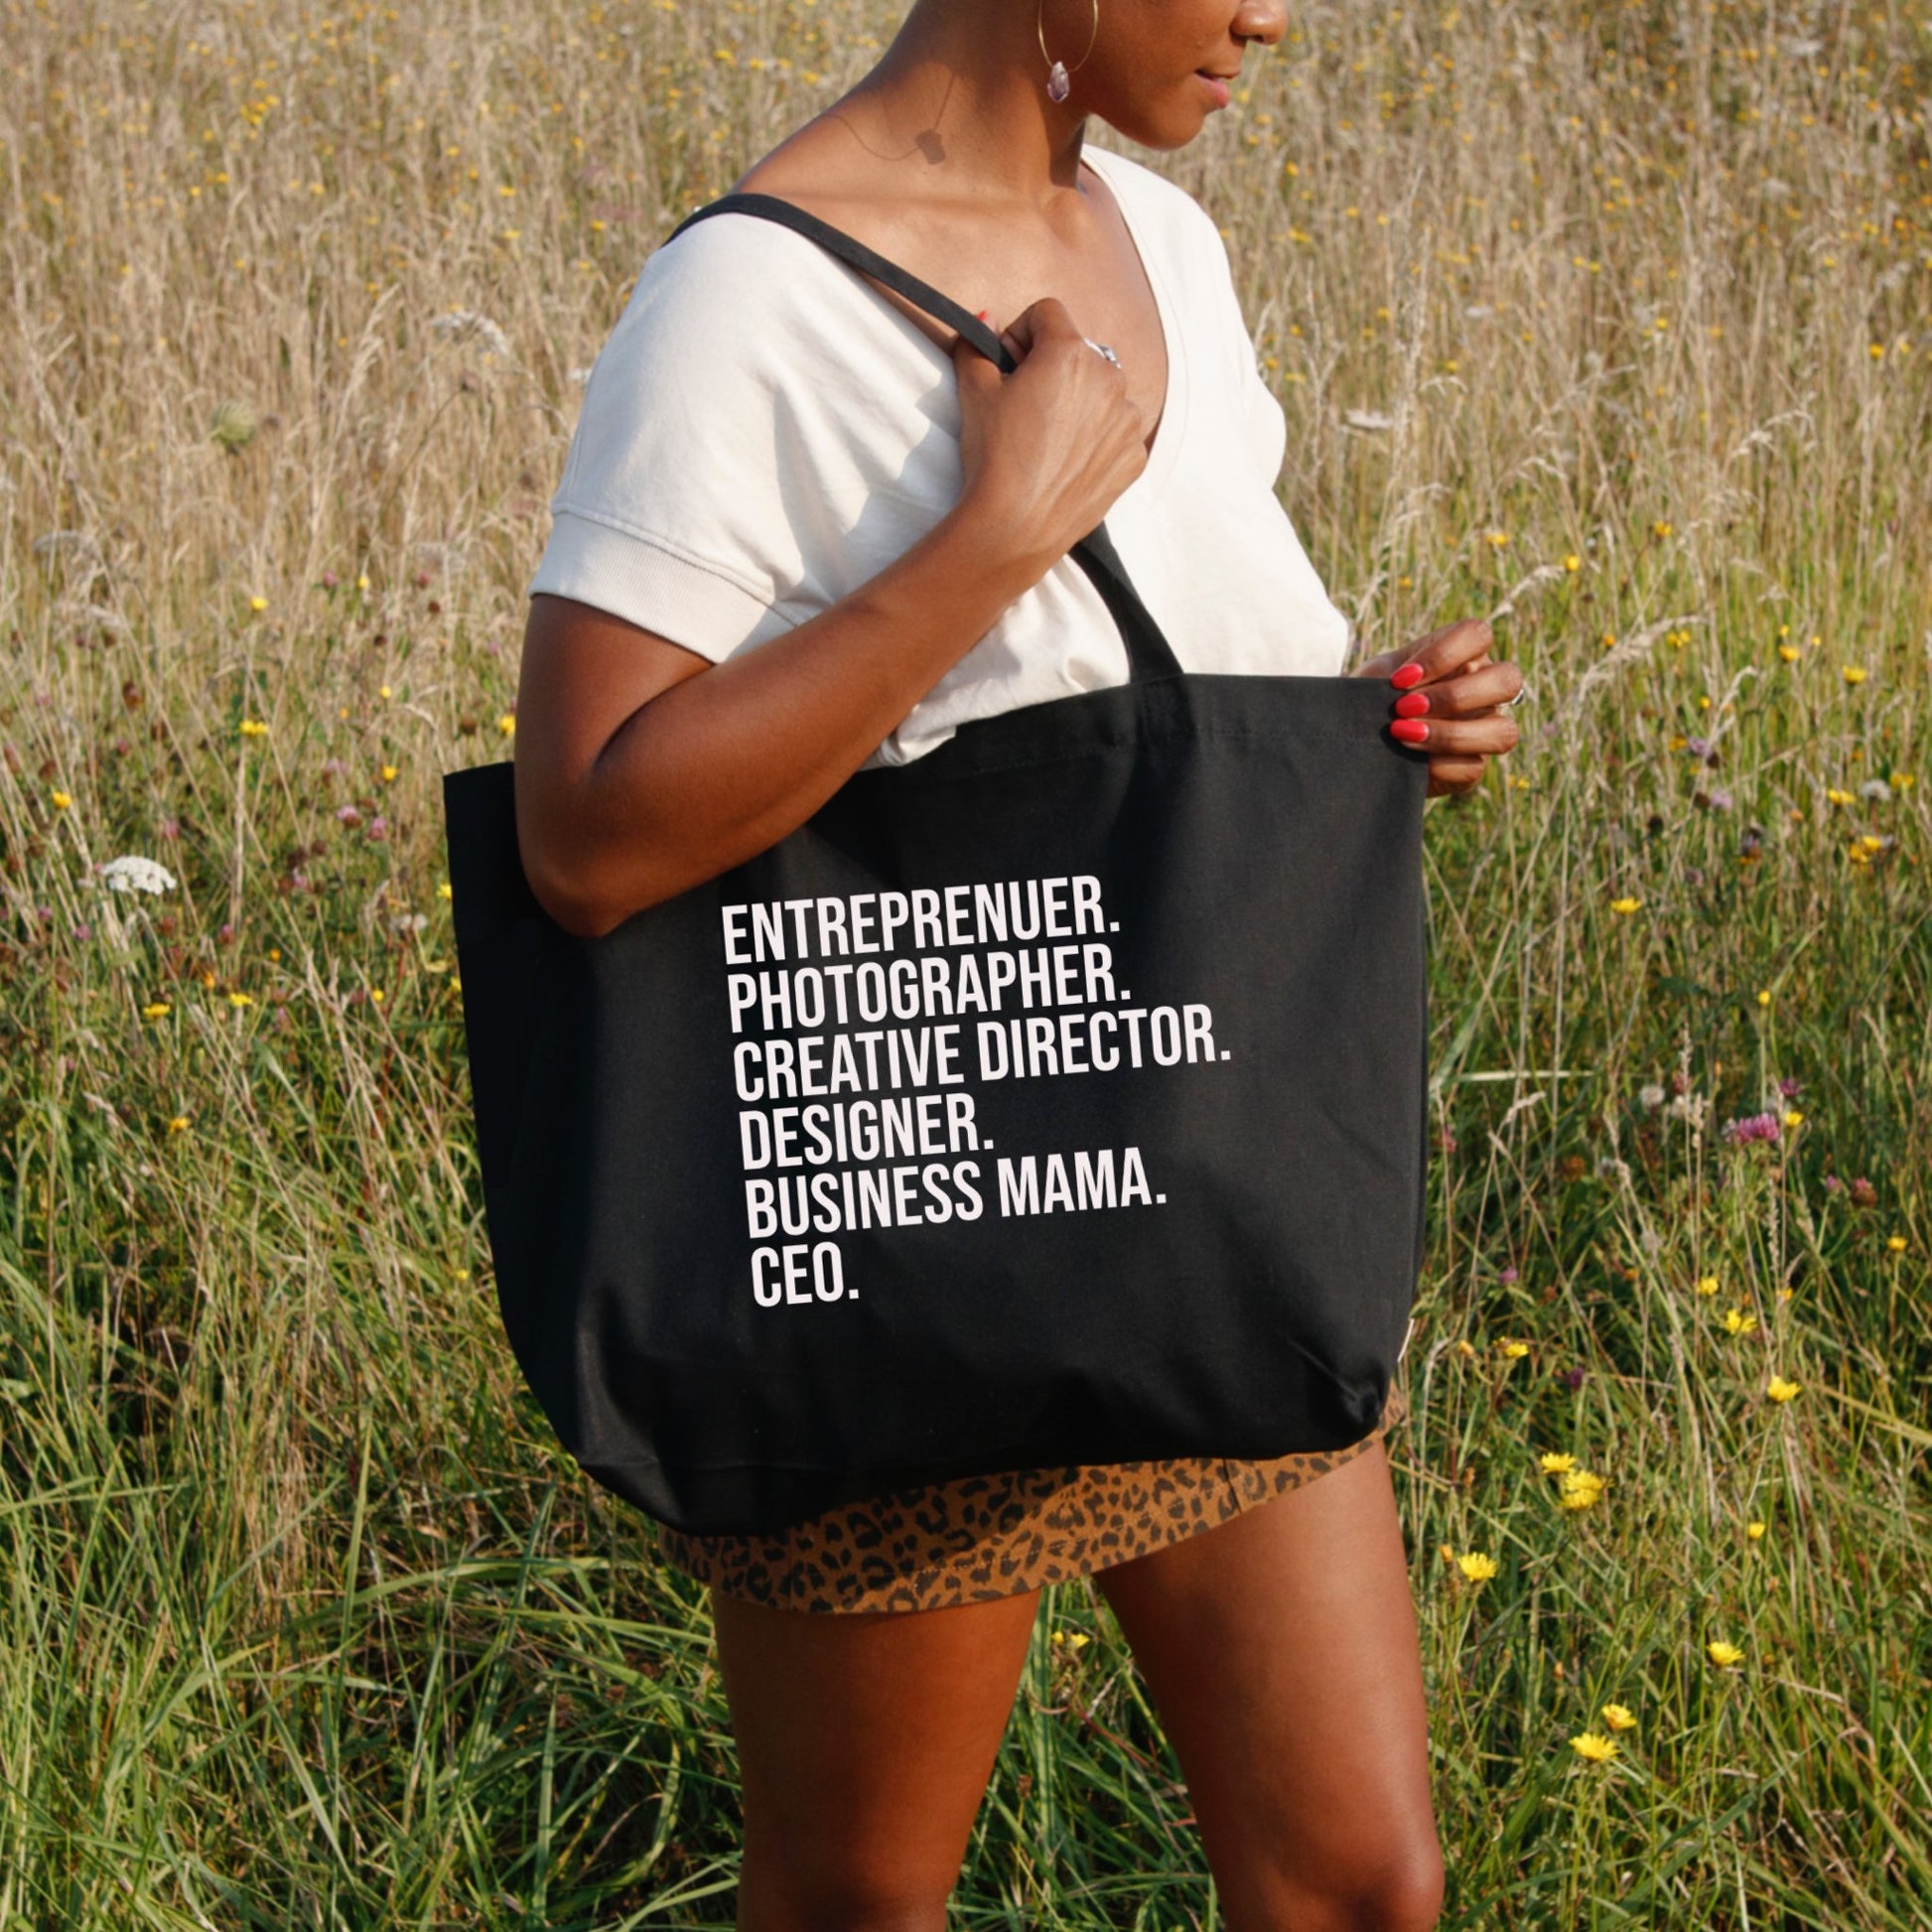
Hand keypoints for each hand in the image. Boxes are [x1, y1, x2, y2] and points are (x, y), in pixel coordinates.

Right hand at [950, 295, 1149, 585]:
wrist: (1016, 526)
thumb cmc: (994, 456)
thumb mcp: (974, 393)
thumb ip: (978, 347)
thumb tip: (986, 319)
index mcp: (1070, 352)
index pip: (1047, 313)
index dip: (1021, 334)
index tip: (1009, 365)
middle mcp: (1110, 377)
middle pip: (1079, 352)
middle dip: (1053, 368)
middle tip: (1026, 405)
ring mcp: (1127, 419)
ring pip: (1103, 391)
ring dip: (1079, 402)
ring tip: (1048, 439)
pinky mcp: (1134, 456)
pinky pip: (1116, 432)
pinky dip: (1096, 439)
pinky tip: (1067, 462)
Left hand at [1352, 619, 1522, 798]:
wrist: (1356, 738)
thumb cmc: (1372, 697)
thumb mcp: (1377, 676)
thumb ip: (1394, 675)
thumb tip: (1404, 691)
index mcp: (1465, 655)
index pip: (1478, 635)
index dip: (1443, 654)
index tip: (1400, 678)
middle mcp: (1484, 690)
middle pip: (1508, 680)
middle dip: (1453, 696)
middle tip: (1406, 707)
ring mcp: (1484, 729)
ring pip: (1503, 732)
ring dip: (1451, 734)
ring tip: (1404, 732)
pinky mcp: (1470, 767)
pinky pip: (1472, 767)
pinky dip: (1438, 764)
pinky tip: (1408, 759)